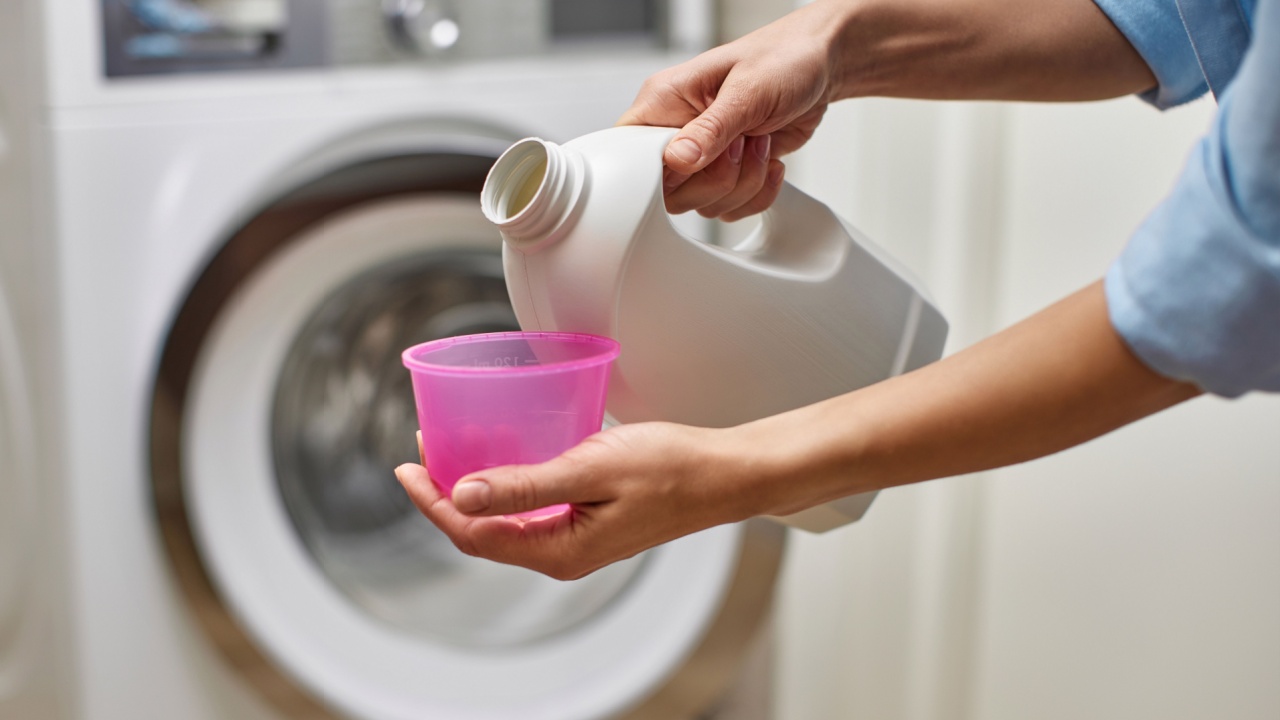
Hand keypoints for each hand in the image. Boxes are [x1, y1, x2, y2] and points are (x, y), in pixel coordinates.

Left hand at [395, 423, 759, 579]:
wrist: (724, 475)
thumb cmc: (670, 467)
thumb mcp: (590, 468)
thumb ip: (525, 484)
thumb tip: (461, 495)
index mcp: (559, 550)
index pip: (473, 532)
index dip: (432, 501)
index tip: (406, 466)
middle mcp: (562, 554)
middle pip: (482, 532)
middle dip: (444, 495)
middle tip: (420, 452)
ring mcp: (576, 542)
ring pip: (504, 522)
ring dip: (473, 490)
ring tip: (450, 452)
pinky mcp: (588, 524)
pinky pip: (530, 512)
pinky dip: (505, 487)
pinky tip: (502, 460)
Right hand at [617, 2, 848, 220]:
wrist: (818, 67)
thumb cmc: (782, 59)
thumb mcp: (748, 89)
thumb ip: (711, 127)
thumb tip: (678, 158)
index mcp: (664, 101)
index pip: (633, 153)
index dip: (662, 172)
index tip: (700, 161)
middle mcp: (677, 132)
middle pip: (669, 193)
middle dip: (717, 179)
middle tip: (742, 144)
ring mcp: (701, 157)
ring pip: (703, 205)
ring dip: (743, 184)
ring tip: (761, 143)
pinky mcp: (726, 174)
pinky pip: (729, 208)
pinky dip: (757, 194)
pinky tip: (769, 161)